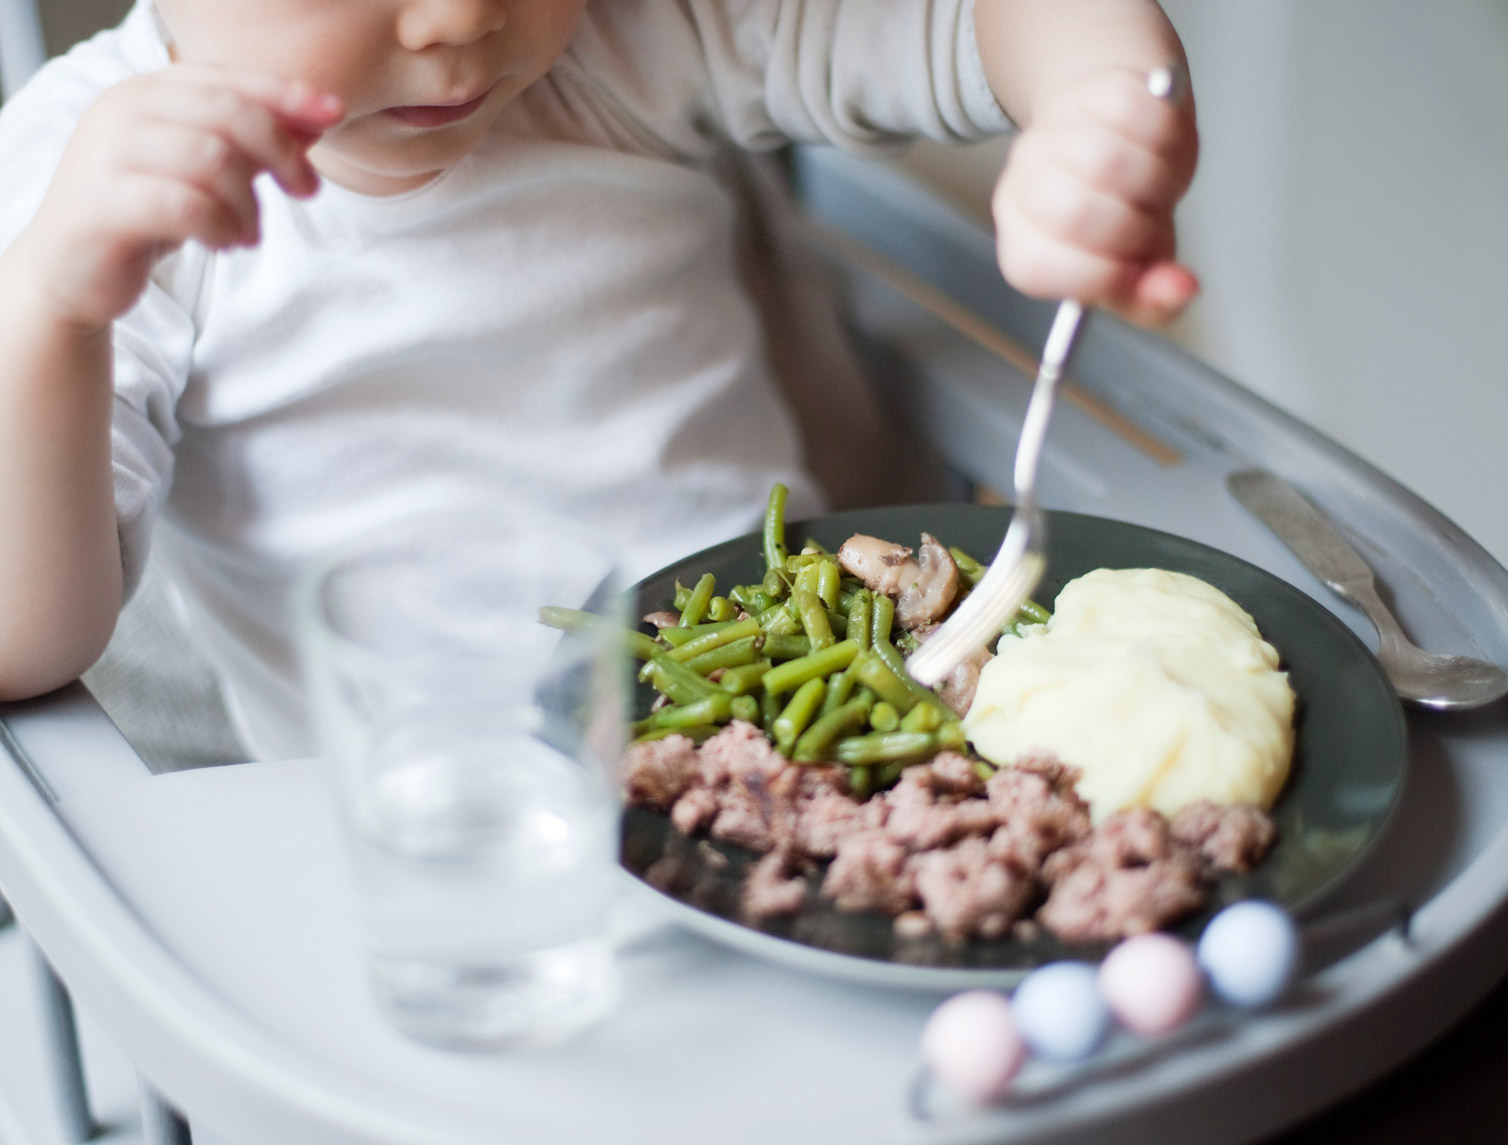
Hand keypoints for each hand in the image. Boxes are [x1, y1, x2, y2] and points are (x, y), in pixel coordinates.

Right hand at [15, 65, 342, 333]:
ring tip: (248, 233)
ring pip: (212, 159)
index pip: (228, 78)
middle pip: (228, 113)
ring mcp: (107, 154)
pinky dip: (221, 226)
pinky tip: (224, 244)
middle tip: (304, 190)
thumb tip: (316, 122)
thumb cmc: (144, 215)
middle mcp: (122, 110)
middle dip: (281, 152)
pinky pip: (186, 206)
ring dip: (249, 203)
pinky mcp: (103, 205)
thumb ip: (250, 143)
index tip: (334, 115)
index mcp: (147, 92)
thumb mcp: (202, 172)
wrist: (72, 271)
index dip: (286, 93)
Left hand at [991, 65, 1198, 325]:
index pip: (1037, 265)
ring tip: (1155, 186)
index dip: (1099, 275)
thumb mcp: (1133, 272)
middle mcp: (1024, 188)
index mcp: (1024, 245)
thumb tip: (1181, 289)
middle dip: (1135, 228)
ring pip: (1110, 162)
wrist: (1120, 130)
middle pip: (1076, 212)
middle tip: (1151, 224)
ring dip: (1155, 182)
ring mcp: (1053, 134)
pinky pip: (1139, 115)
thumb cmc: (1122, 214)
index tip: (1134, 270)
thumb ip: (1151, 298)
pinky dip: (1167, 137)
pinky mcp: (1092, 91)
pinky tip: (1160, 146)